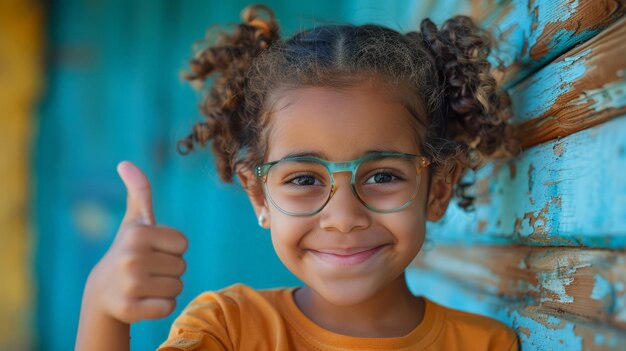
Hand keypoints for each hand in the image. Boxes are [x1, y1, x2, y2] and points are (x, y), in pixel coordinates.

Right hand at [84, 161, 187, 323]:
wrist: (102, 291)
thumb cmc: (127, 250)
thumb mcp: (134, 220)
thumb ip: (138, 191)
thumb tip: (125, 163)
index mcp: (138, 234)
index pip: (183, 244)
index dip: (171, 249)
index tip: (152, 251)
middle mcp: (132, 258)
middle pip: (182, 266)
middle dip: (169, 269)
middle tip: (147, 269)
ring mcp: (130, 285)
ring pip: (177, 287)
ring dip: (166, 288)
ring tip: (145, 284)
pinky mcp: (130, 310)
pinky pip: (168, 307)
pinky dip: (160, 306)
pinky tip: (143, 300)